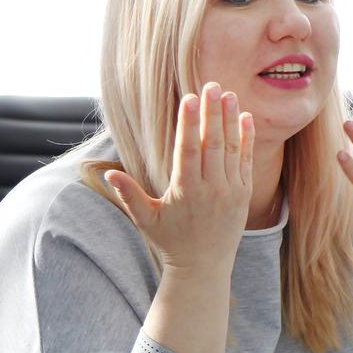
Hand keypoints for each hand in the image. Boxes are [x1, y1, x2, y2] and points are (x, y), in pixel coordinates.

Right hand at [105, 82, 253, 276]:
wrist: (203, 267)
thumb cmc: (170, 241)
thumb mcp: (145, 219)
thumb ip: (129, 194)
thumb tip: (106, 174)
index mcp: (186, 191)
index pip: (188, 150)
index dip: (189, 123)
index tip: (190, 99)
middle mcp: (211, 188)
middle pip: (212, 143)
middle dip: (212, 112)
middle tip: (212, 84)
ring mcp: (230, 190)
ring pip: (231, 149)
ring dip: (231, 120)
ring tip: (229, 94)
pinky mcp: (243, 194)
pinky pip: (246, 162)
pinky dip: (247, 140)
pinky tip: (246, 118)